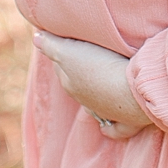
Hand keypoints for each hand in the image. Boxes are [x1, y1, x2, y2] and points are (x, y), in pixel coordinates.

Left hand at [33, 30, 152, 139]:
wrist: (131, 93)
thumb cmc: (101, 69)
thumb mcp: (71, 53)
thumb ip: (52, 46)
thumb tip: (35, 38)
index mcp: (71, 84)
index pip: (61, 66)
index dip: (63, 53)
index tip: (67, 40)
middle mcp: (86, 101)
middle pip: (76, 84)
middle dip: (77, 73)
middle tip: (84, 55)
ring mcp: (106, 113)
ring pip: (94, 106)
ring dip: (94, 96)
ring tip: (98, 84)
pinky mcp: (127, 121)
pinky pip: (114, 129)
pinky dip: (108, 129)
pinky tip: (104, 128)